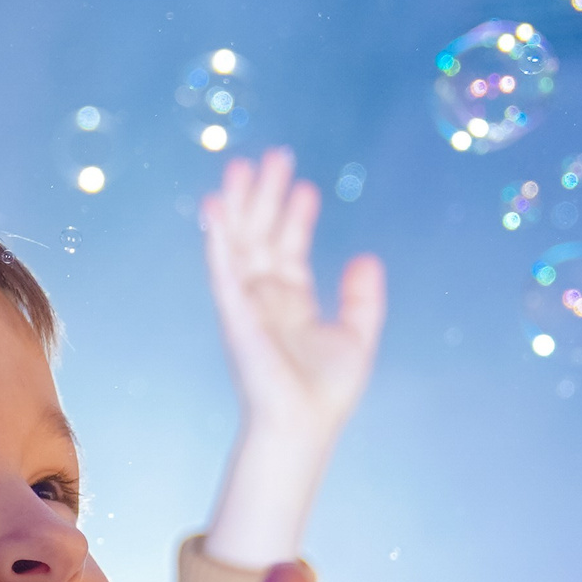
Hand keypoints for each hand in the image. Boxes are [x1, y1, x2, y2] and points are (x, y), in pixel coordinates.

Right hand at [201, 149, 382, 443]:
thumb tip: (365, 257)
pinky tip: (216, 206)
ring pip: (239, 242)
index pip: (290, 248)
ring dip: (239, 203)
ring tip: (242, 164)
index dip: (296, 216)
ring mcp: (247, 303)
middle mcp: (264, 298)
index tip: (306, 187)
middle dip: (265, 195)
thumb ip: (362, 297)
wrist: (304, 426)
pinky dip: (217, 238)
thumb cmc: (326, 394)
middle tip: (274, 155)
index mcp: (291, 302)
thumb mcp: (357, 336)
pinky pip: (222, 268)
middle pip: (262, 234)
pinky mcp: (235, 312)